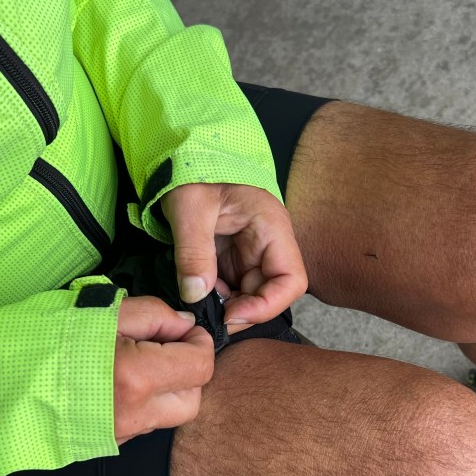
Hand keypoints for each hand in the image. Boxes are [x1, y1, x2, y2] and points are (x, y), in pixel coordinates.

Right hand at [114, 296, 214, 443]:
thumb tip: (184, 325)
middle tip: (163, 349)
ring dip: (165, 391)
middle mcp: (134, 414)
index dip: (199, 343)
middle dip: (188, 372)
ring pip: (168, 417)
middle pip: (193, 400)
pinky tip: (120, 384)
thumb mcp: (106, 311)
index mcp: (136, 378)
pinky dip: (142, 405)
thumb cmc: (52, 338)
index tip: (183, 331)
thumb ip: (155, 314)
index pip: (201, 366)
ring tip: (138, 365)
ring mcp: (120, 434)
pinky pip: (142, 425)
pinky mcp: (107, 443)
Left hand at [160, 183, 307, 331]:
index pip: (291, 280)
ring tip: (198, 297)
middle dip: (240, 310)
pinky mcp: (233, 260)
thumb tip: (195, 294)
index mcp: (271, 228)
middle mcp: (268, 246)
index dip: (267, 306)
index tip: (232, 315)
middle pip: (269, 294)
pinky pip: (231, 289)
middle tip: (208, 315)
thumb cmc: (194, 172)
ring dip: (226, 305)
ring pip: (249, 296)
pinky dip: (215, 297)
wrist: (183, 160)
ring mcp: (251, 255)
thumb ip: (193, 252)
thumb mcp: (189, 208)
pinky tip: (196, 289)